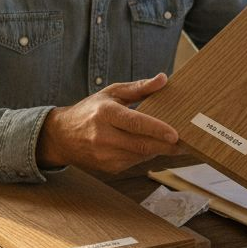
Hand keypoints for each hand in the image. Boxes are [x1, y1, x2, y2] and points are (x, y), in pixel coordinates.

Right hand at [36, 73, 184, 172]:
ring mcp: (104, 155)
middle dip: (166, 145)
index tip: (175, 134)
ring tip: (171, 143)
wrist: (62, 136)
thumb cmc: (90, 111)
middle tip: (185, 142)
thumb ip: (139, 88)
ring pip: (140, 156)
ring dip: (157, 150)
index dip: (157, 129)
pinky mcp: (108, 168)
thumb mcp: (111, 93)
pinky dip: (145, 156)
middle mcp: (103, 136)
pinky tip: (149, 147)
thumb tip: (163, 79)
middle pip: (142, 145)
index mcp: (105, 113)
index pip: (135, 123)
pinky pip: (134, 163)